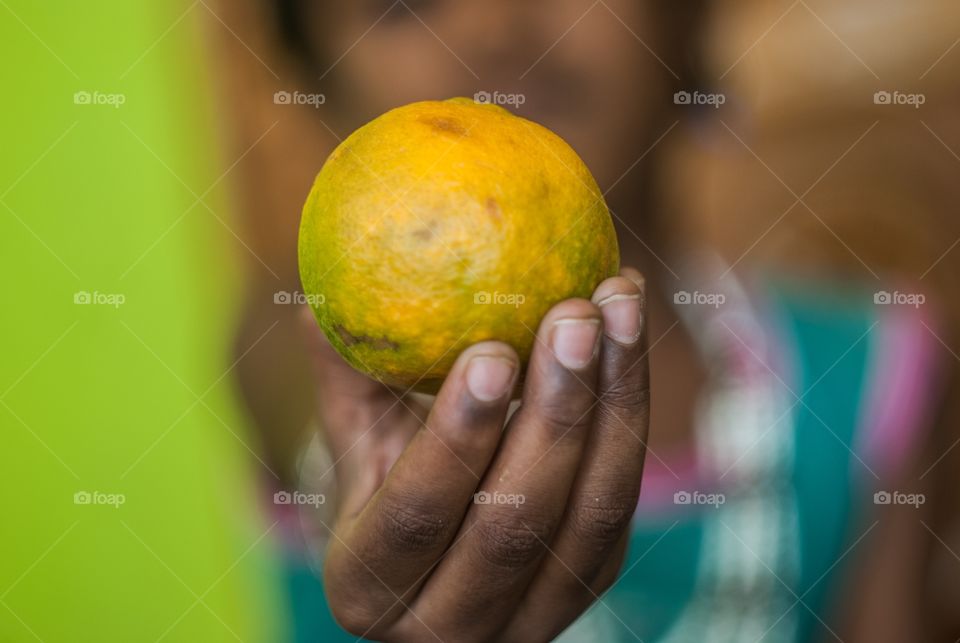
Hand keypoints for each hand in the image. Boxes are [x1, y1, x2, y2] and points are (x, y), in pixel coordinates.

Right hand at [302, 268, 649, 641]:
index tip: (489, 351)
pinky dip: (632, 412)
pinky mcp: (589, 580)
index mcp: (369, 589)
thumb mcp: (356, 431)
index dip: (457, 438)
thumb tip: (317, 303)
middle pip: (516, 522)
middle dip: (555, 412)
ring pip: (591, 511)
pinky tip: (629, 333)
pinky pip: (623, 497)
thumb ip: (345, 375)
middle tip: (572, 316)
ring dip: (613, 400)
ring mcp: (532, 614)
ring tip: (618, 302)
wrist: (442, 537)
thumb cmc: (383, 471)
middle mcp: (450, 626)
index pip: (416, 516)